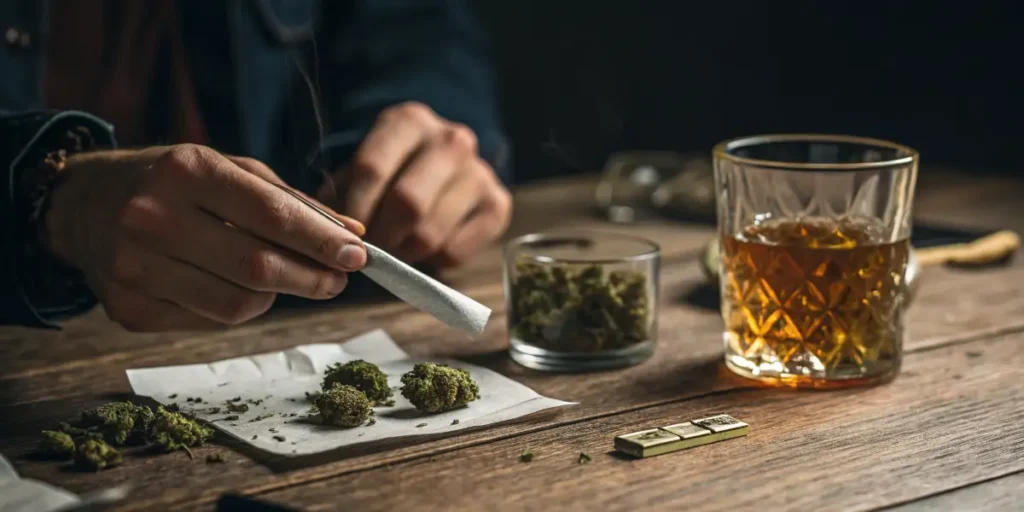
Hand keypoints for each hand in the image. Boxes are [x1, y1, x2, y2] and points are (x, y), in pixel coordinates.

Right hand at [44, 145, 366, 331]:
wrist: (83, 205)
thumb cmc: (173, 183)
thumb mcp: (230, 171)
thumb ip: (293, 202)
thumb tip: (354, 235)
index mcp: (185, 170)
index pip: (270, 214)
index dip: (321, 241)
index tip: (357, 255)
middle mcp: (152, 217)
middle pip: (257, 267)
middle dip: (312, 278)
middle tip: (337, 279)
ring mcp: (134, 268)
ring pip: (237, 305)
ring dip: (277, 297)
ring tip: (285, 279)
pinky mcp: (129, 310)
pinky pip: (210, 322)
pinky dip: (237, 308)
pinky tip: (233, 286)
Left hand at [317, 102, 511, 266]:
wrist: (444, 168)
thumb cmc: (392, 172)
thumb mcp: (363, 168)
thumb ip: (343, 196)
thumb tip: (332, 235)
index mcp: (410, 121)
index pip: (371, 169)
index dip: (353, 211)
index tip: (343, 236)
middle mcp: (451, 140)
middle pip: (407, 202)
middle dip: (381, 237)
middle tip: (369, 253)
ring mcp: (480, 171)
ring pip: (431, 232)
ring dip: (404, 253)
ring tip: (394, 253)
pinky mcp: (498, 204)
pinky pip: (456, 250)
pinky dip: (433, 262)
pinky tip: (425, 251)